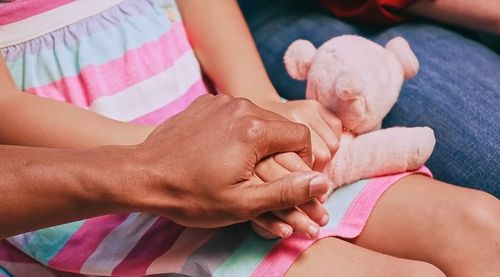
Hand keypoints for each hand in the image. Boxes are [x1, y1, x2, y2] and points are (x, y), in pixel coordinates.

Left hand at [125, 94, 328, 227]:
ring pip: (259, 120)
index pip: (302, 138)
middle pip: (280, 128)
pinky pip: (235, 115)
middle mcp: (242, 106)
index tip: (289, 182)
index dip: (303, 163)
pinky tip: (222, 152)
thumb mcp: (243, 203)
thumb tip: (324, 181)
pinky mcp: (206, 103)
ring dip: (259, 143)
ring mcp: (221, 102)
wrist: (142, 175)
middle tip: (265, 179)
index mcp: (256, 129)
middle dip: (281, 154)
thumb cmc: (191, 194)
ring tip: (241, 167)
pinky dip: (238, 132)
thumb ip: (288, 192)